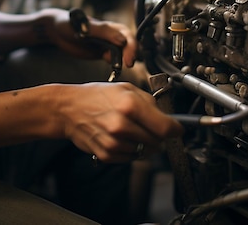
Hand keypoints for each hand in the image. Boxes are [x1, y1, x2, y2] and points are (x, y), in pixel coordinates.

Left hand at [44, 8, 137, 69]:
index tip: (129, 58)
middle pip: (128, 44)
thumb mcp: (85, 27)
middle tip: (129, 64)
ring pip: (123, 52)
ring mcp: (107, 45)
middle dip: (132, 54)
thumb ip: (103, 32)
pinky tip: (115, 70)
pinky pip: (114, 59)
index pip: (127, 35)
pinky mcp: (102, 53)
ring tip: (122, 68)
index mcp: (109, 26)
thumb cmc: (69, 23)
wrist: (57, 30)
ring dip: (126, 60)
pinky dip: (118, 65)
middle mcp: (111, 35)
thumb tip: (122, 40)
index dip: (131, 46)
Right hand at [58, 81, 182, 162]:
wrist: (69, 109)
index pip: (165, 127)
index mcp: (129, 105)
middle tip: (150, 125)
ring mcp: (114, 142)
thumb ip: (149, 102)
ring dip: (145, 143)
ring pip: (146, 151)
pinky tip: (122, 137)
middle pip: (157, 141)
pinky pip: (131, 158)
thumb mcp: (125, 88)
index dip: (175, 129)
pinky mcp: (107, 154)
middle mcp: (122, 125)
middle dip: (159, 135)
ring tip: (132, 129)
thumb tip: (167, 117)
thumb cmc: (96, 96)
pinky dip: (132, 149)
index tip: (178, 129)